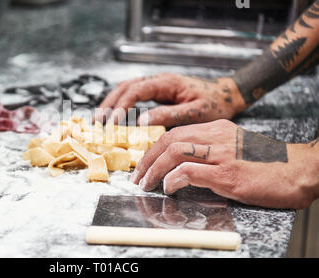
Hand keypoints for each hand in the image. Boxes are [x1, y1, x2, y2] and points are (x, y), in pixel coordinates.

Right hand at [94, 73, 245, 126]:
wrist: (227, 95)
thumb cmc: (215, 104)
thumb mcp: (195, 112)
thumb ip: (168, 115)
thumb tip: (142, 121)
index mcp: (166, 83)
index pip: (136, 91)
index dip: (121, 106)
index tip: (112, 122)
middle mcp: (158, 80)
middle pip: (125, 87)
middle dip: (109, 104)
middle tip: (97, 122)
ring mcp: (156, 85)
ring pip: (126, 89)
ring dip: (111, 103)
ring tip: (100, 119)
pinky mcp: (157, 92)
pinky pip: (133, 95)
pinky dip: (121, 104)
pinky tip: (114, 116)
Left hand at [129, 119, 318, 208]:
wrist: (300, 169)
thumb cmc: (268, 163)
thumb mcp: (236, 148)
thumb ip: (211, 151)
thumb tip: (185, 166)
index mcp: (217, 129)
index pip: (175, 133)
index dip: (154, 148)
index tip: (144, 163)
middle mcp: (217, 137)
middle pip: (169, 140)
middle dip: (147, 158)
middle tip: (138, 176)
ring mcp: (222, 154)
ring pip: (175, 152)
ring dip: (154, 169)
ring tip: (145, 184)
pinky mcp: (228, 173)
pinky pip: (190, 171)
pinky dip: (174, 178)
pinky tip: (169, 187)